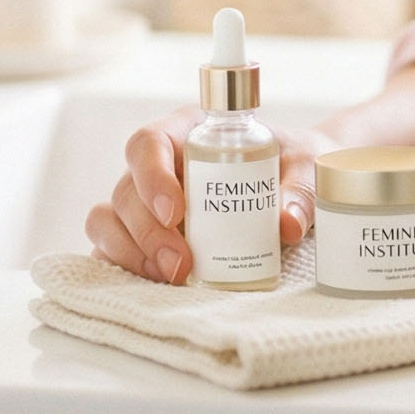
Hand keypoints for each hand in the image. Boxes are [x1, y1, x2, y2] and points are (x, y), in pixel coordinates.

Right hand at [84, 108, 319, 284]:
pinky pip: (111, 246)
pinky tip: (158, 282)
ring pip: (108, 219)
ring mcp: (143, 200)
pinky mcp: (139, 233)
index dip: (152, 176)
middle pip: (126, 188)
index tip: (176, 211)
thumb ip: (300, 190)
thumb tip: (286, 224)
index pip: (149, 141)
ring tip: (174, 275)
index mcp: (189, 131)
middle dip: (147, 230)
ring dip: (132, 252)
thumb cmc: (290, 164)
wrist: (291, 183)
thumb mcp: (305, 166)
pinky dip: (127, 265)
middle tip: (181, 263)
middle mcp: (159, 164)